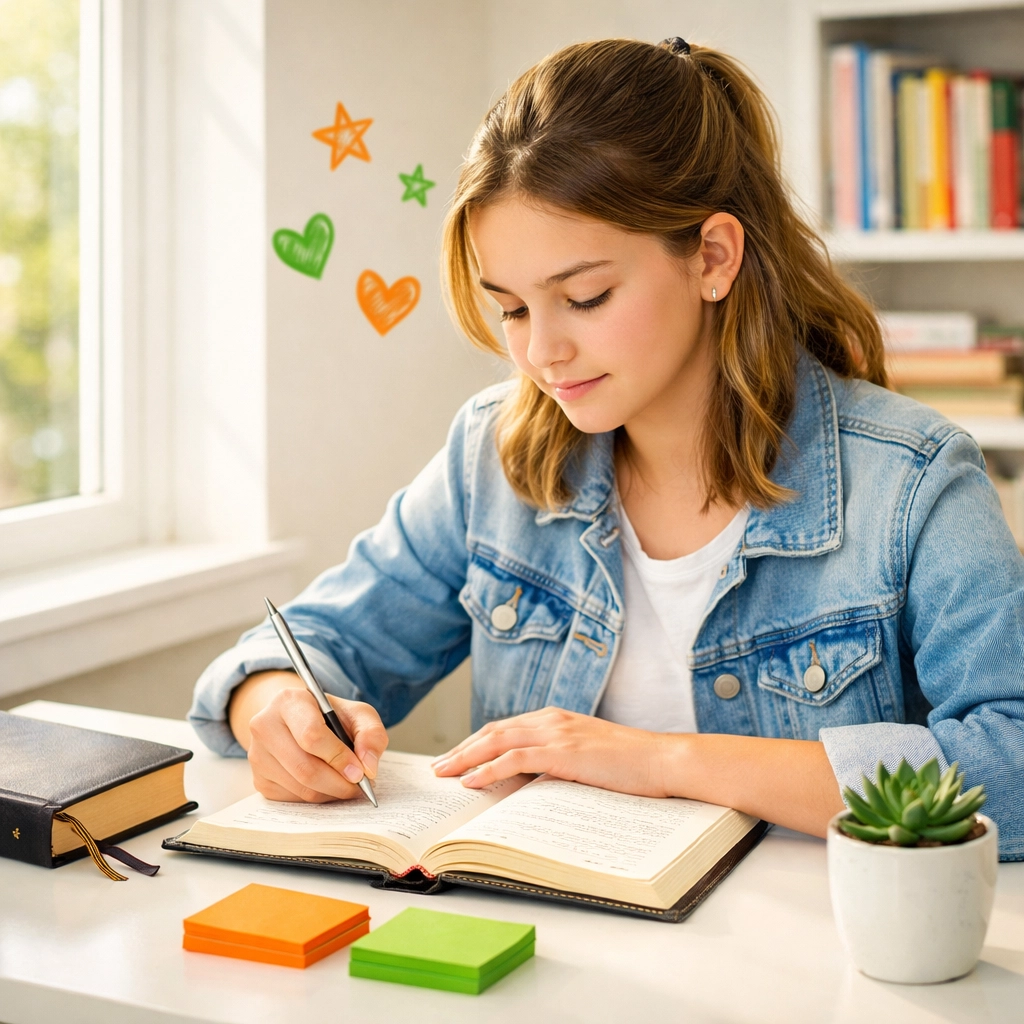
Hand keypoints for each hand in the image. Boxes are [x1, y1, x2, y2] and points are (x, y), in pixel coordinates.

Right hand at [231, 671, 387, 801]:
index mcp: (289, 701)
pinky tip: (327, 785)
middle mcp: (265, 726)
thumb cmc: (329, 717)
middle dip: (338, 783)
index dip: (338, 757)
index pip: (311, 736)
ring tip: (347, 784)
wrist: (297, 721)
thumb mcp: (357, 714)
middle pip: (305, 768)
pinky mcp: (259, 779)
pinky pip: (292, 799)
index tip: (360, 771)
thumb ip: (371, 734)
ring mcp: (257, 754)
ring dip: (331, 793)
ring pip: (300, 788)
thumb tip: (368, 766)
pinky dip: (317, 798)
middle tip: (359, 786)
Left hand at [431, 707, 671, 796]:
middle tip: (437, 767)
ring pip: (497, 742)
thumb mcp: (587, 756)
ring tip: (443, 774)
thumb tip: (530, 782)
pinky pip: (516, 759)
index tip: (454, 758)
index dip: (475, 743)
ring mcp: (557, 733)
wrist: (663, 760)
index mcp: (556, 719)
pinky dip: (489, 769)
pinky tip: (471, 780)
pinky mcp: (563, 752)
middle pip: (493, 732)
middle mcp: (551, 720)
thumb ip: (558, 760)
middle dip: (461, 749)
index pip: (504, 728)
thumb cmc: (631, 764)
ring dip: (465, 758)